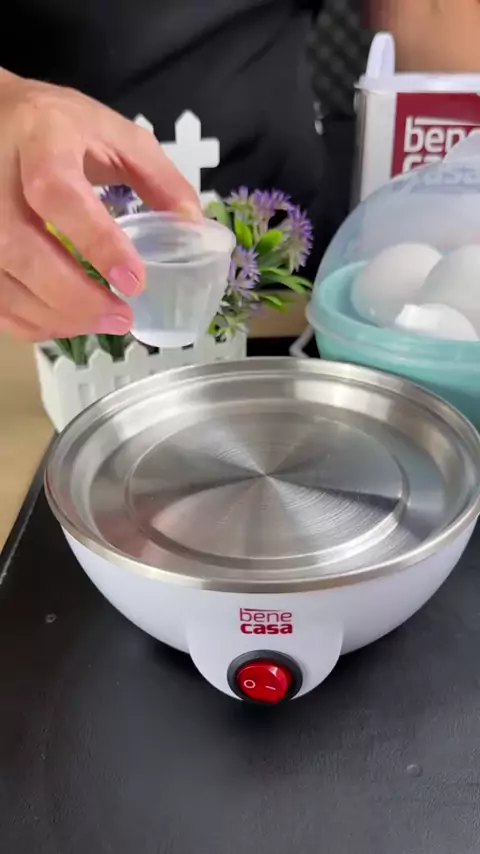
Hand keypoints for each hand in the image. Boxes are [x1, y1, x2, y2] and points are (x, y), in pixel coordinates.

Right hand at [0, 69, 200, 340]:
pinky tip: (65, 323)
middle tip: (121, 317)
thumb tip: (194, 228)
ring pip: (1, 280)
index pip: (58, 194)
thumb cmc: (58, 127)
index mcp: (41, 140)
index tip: (134, 281)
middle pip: (20, 248)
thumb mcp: (115, 133)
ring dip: (53, 315)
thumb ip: (159, 178)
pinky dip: (28, 321)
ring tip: (102, 324)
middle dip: (73, 294)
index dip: (96, 242)